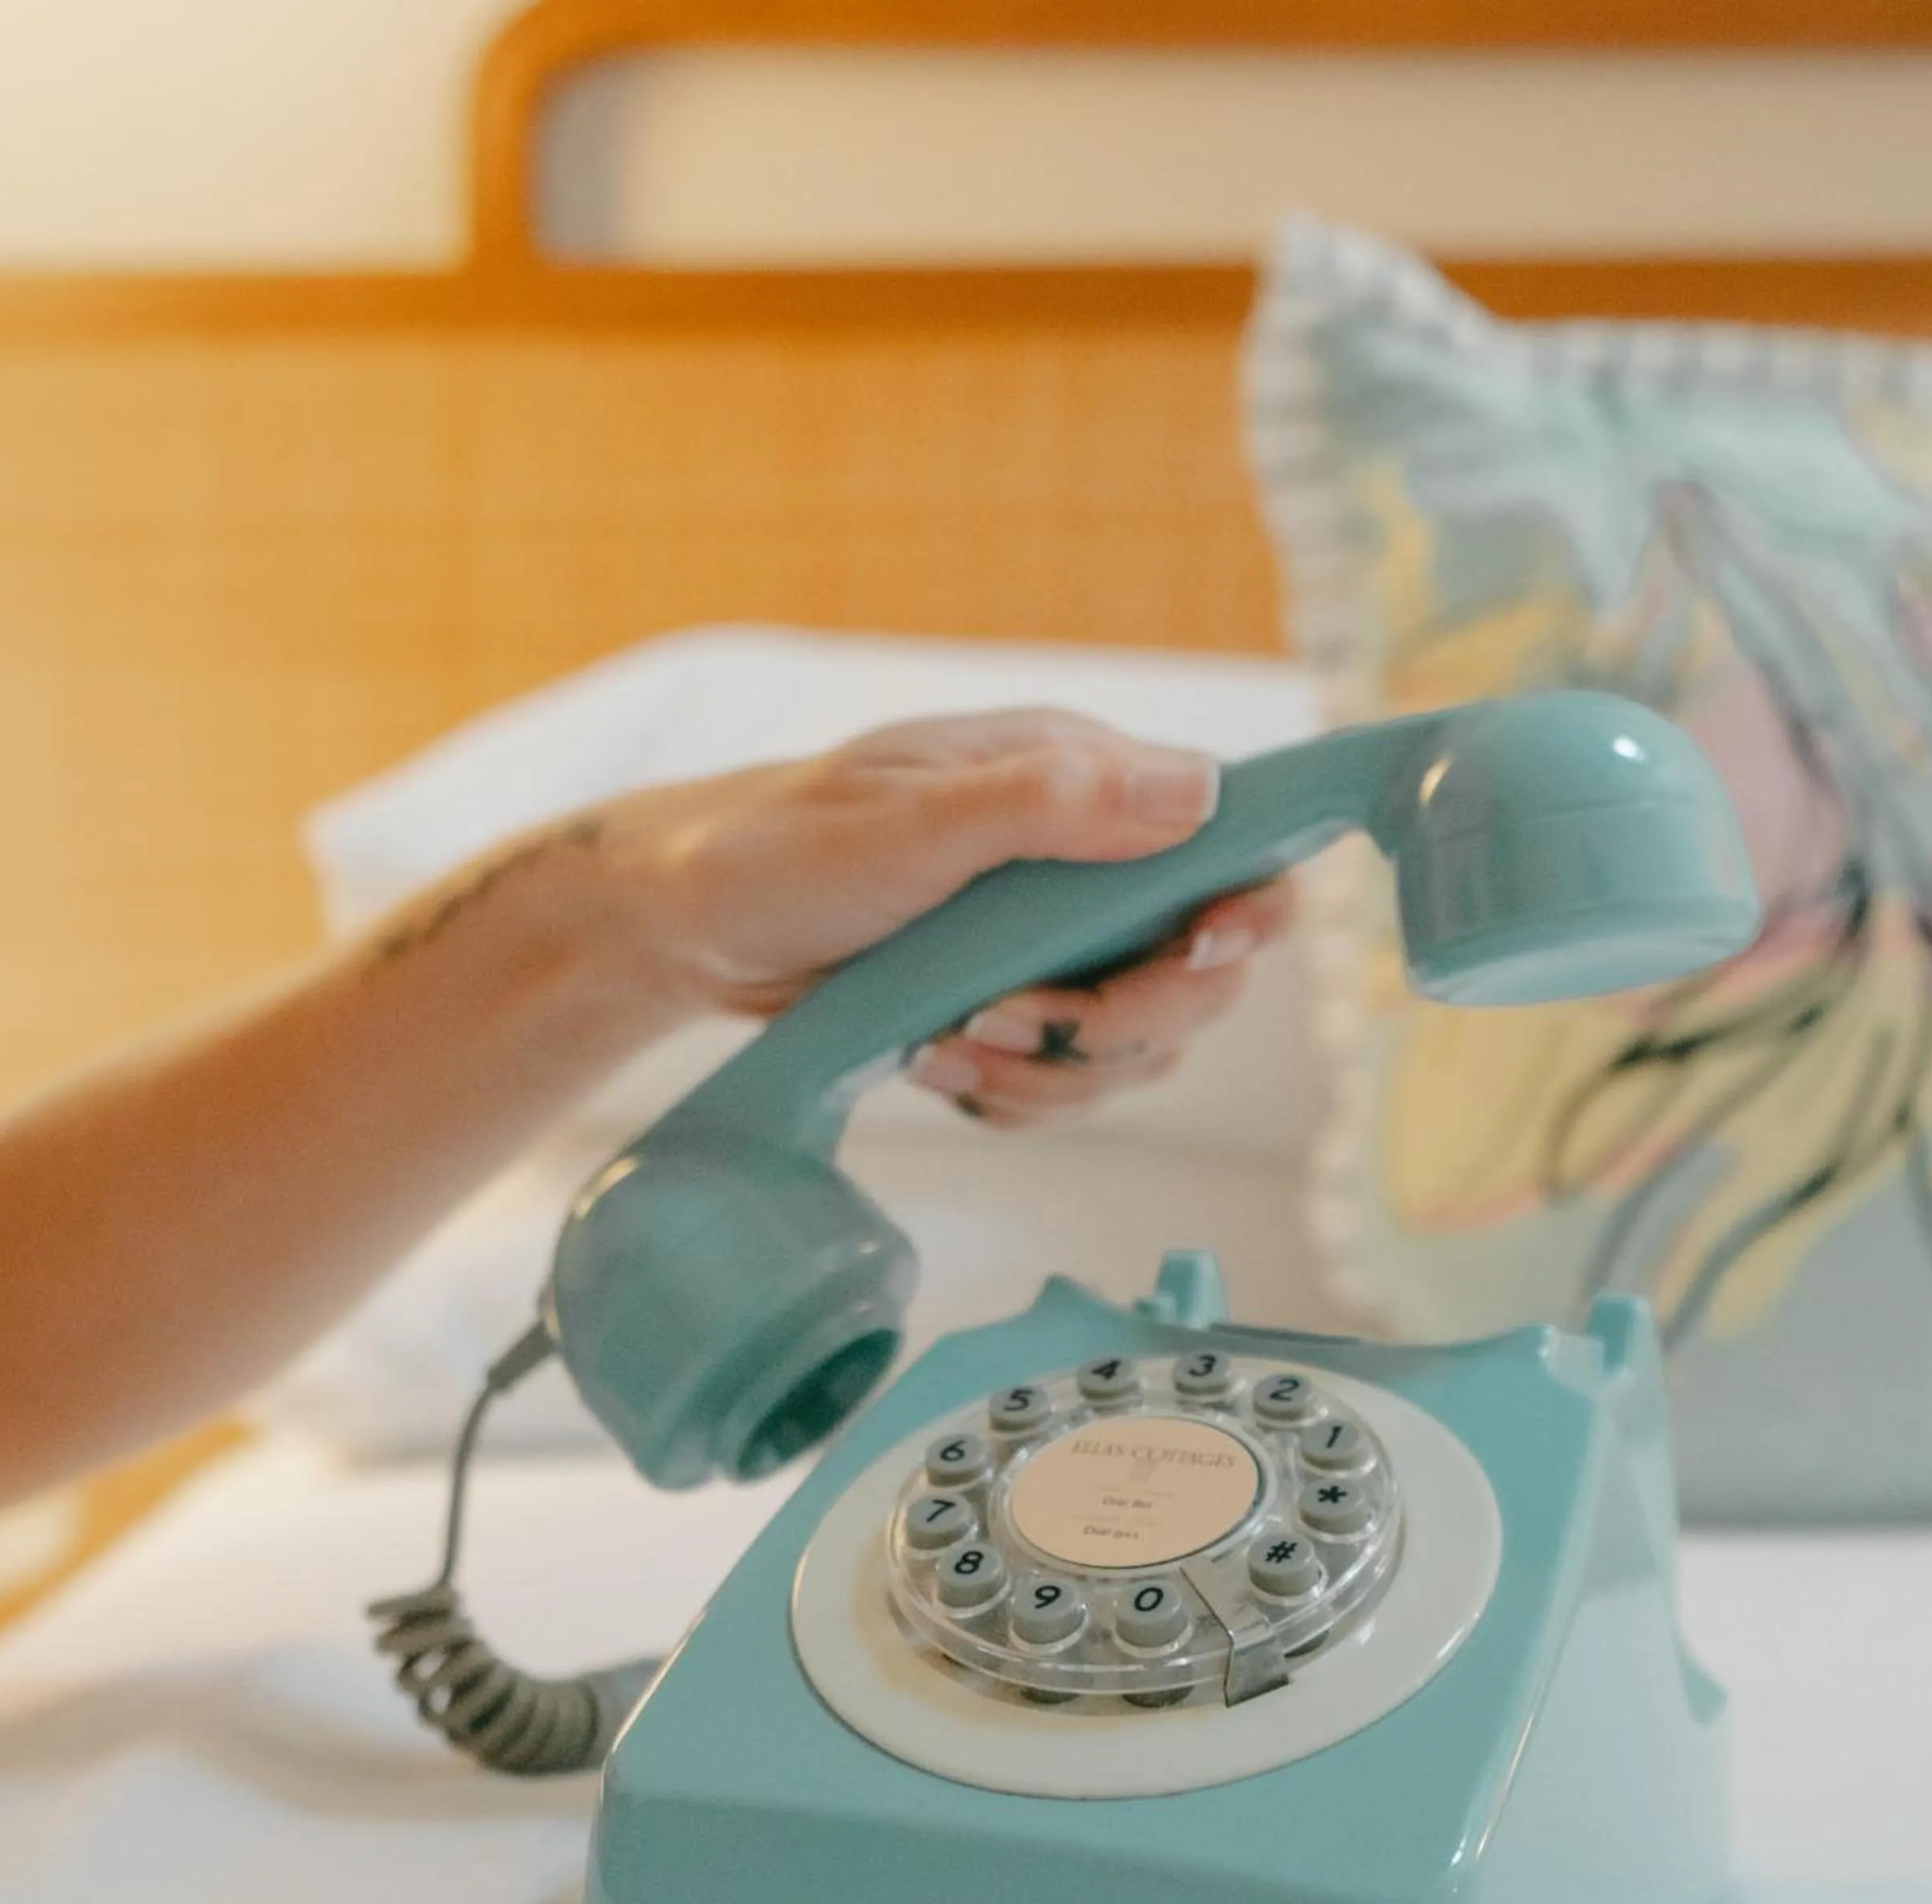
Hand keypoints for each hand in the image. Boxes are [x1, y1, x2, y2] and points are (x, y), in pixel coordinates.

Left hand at [588, 708, 1295, 1125]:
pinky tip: (939, 1060)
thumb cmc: (781, 846)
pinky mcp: (1018, 1012)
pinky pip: (1069, 1087)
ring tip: (951, 1038)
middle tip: (1010, 1013)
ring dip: (1051, 1069)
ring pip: (1138, 1049)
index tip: (1194, 949)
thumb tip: (1196, 793)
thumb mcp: (908, 820)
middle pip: (1202, 976)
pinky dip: (1013, 1093)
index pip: (1229, 843)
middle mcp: (1088, 866)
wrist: (687, 922)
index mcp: (1080, 782)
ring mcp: (1056, 947)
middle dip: (1118, 1021)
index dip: (1244, 910)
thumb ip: (1048, 804)